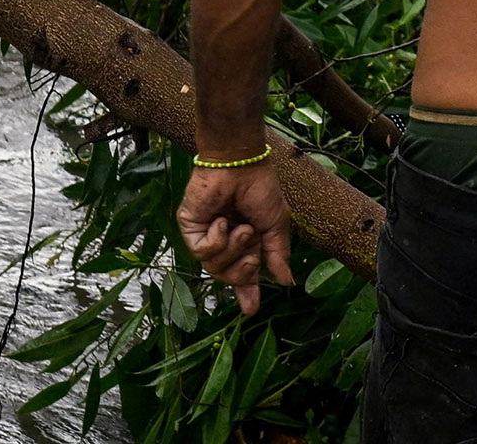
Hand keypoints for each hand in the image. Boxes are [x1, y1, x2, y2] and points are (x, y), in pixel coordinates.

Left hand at [177, 159, 293, 315]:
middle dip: (242, 271)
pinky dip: (216, 239)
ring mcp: (207, 237)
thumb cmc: (261, 189)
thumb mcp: (276, 224)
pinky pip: (202, 252)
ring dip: (232, 250)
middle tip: (252, 257)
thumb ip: (277, 254)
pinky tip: (221, 221)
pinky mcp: (190, 230)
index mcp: (248, 242)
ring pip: (214, 268)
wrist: (240, 166)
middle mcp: (226, 242)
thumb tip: (286, 281)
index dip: (248, 293)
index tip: (251, 310)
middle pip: (229, 277)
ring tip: (240, 228)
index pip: (246, 274)